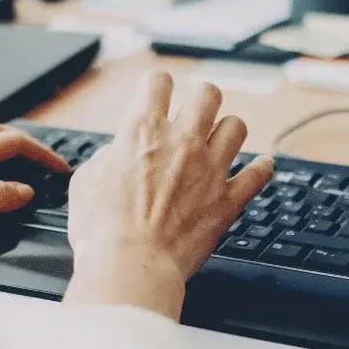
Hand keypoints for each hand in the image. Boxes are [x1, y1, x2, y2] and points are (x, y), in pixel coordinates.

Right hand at [64, 72, 273, 319]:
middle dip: (201, 97)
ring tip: (220, 140)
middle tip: (196, 109)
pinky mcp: (227, 201)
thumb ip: (107, 158)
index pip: (157, 81)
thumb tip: (117, 153)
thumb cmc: (102, 231)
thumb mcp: (87, 182)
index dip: (157, 85)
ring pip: (236, 126)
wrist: (130, 266)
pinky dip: (261, 169)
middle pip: (207, 94)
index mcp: (141, 132)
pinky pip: (258, 175)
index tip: (158, 93)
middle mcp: (180, 142)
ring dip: (228, 130)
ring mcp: (209, 170)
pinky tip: (260, 166)